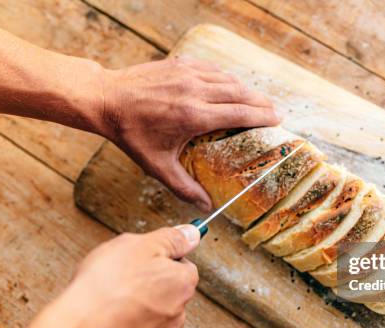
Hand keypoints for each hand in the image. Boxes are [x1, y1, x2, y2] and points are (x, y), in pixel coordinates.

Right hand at [0, 225, 200, 327]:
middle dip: (148, 279)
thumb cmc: (106, 286)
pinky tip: (103, 314)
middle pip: (167, 288)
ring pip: (150, 310)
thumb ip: (171, 239)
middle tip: (121, 273)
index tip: (142, 255)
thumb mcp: (141, 245)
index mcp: (183, 284)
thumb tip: (191, 234)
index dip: (161, 256)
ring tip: (108, 294)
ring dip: (135, 302)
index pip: (184, 264)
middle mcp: (177, 313)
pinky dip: (122, 322)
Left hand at [100, 57, 280, 211]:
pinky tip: (231, 87)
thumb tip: (206, 207)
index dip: (262, 116)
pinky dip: (227, 78)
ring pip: (229, 79)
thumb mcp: (157, 166)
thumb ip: (184, 187)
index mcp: (193, 116)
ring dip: (247, 90)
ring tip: (257, 101)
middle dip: (262, 102)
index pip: (239, 113)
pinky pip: (213, 70)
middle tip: (275, 112)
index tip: (278, 120)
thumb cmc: (131, 134)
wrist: (106, 99)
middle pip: (241, 93)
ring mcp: (188, 74)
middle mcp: (195, 91)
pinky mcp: (181, 64)